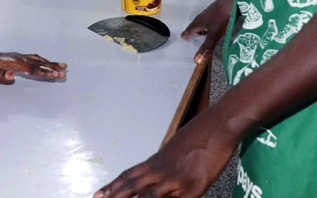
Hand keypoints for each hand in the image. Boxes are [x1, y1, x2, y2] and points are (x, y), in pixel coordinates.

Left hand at [0, 50, 66, 84]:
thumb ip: (0, 74)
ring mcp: (18, 57)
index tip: (57, 75)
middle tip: (65, 71)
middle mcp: (18, 58)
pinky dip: (42, 61)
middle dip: (52, 67)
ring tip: (61, 66)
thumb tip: (13, 76)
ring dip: (49, 63)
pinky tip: (45, 63)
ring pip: (37, 59)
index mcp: (14, 63)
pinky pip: (33, 59)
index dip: (45, 72)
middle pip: (38, 63)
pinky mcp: (16, 57)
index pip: (33, 69)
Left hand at [93, 112, 235, 197]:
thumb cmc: (199, 133)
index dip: (113, 186)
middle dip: (115, 196)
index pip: (129, 175)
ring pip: (149, 197)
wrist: (218, 125)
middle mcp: (162, 170)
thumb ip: (163, 162)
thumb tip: (155, 170)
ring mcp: (177, 180)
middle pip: (133, 186)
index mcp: (157, 160)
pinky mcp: (194, 188)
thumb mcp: (175, 147)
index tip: (98, 194)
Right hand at [181, 0, 232, 64]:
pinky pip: (212, 19)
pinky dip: (211, 24)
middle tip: (190, 34)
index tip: (183, 37)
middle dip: (193, 30)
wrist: (233, 1)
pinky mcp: (219, 11)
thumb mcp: (214, 35)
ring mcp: (211, 12)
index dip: (187, 34)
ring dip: (203, 27)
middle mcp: (203, 16)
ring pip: (204, 21)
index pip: (189, 30)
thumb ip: (206, 47)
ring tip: (203, 32)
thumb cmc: (221, 18)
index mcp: (199, 22)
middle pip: (196, 25)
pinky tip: (216, 26)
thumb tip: (196, 61)